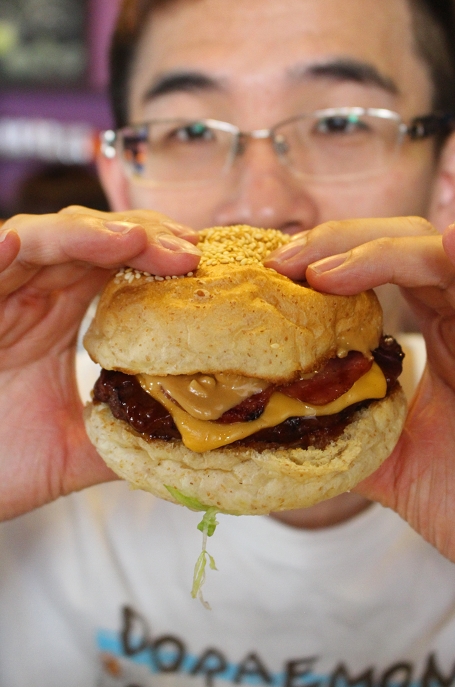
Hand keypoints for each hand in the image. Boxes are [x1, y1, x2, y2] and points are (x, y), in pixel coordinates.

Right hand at [0, 207, 200, 519]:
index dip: (156, 256)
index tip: (201, 263)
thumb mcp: (75, 452)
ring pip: (44, 238)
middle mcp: (28, 298)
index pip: (112, 266)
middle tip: (190, 249)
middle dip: (142, 237)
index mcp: (56, 318)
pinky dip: (21, 247)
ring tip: (143, 242)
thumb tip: (190, 446)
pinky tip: (54, 244)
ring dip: (95, 234)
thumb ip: (126, 438)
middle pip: (89, 240)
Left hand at [267, 218, 454, 592]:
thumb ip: (349, 437)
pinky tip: (454, 243)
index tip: (272, 275)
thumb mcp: (397, 468)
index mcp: (445, 340)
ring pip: (448, 259)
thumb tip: (282, 427)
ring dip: (381, 252)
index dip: (329, 261)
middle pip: (406, 248)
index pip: (383, 272)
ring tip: (322, 269)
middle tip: (281, 261)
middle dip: (339, 243)